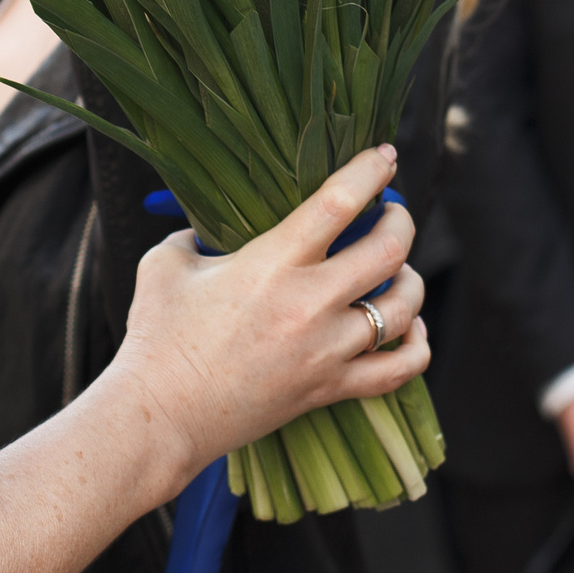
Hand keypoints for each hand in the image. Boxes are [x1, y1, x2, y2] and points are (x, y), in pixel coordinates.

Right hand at [106, 146, 426, 492]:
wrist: (159, 416)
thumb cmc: (157, 338)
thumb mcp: (166, 264)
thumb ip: (195, 235)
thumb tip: (211, 227)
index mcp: (272, 263)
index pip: (339, 202)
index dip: (371, 170)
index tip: (386, 156)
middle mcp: (309, 304)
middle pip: (390, 250)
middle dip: (402, 220)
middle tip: (394, 212)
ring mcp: (326, 350)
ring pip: (403, 307)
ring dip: (411, 280)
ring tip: (399, 270)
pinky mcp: (328, 389)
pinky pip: (398, 371)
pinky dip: (417, 345)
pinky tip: (410, 327)